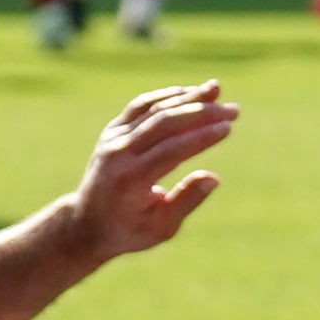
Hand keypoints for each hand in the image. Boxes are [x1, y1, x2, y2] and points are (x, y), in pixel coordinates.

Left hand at [64, 81, 234, 258]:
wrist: (86, 223)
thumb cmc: (129, 230)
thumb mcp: (160, 228)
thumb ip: (186, 201)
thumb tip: (213, 177)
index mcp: (130, 180)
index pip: (171, 150)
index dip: (201, 137)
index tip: (228, 127)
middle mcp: (118, 154)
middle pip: (163, 123)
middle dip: (201, 112)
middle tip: (233, 110)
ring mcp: (112, 139)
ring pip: (153, 109)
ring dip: (187, 97)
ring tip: (217, 89)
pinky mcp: (112, 131)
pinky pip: (141, 106)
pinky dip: (166, 96)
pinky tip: (190, 92)